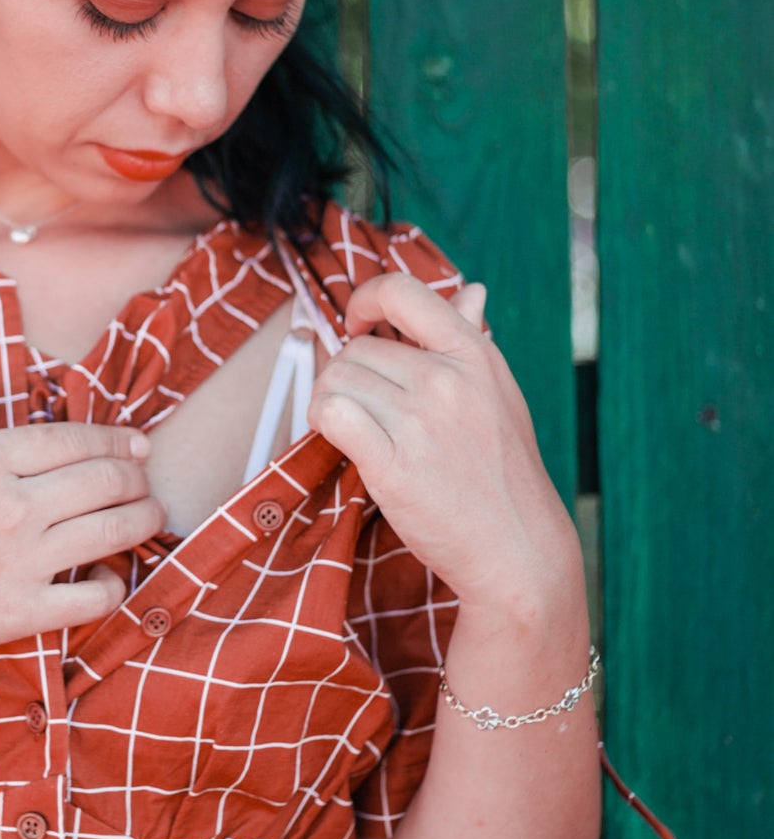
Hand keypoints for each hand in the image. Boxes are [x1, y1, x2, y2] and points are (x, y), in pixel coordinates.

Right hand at [0, 379, 163, 676]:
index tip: (137, 445)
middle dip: (138, 477)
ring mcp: (19, 559)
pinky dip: (115, 583)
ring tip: (151, 516)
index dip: (115, 439)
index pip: (72, 438)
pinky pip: (95, 595)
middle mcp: (9, 504)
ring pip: (114, 530)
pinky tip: (109, 575)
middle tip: (148, 481)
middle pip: (105, 480)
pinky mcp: (21, 612)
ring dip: (144, 519)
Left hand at [307, 275, 577, 613]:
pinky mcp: (392, 465)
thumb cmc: (503, 471)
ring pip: (336, 379)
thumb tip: (473, 292)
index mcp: (473, 354)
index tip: (358, 324)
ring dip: (330, 399)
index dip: (365, 300)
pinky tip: (338, 437)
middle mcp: (447, 381)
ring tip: (352, 425)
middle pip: (356, 348)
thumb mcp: (499, 393)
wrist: (516, 547)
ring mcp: (420, 423)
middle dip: (346, 372)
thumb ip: (473, 340)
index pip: (402, 291)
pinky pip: (331, 414)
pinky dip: (322, 420)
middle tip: (361, 404)